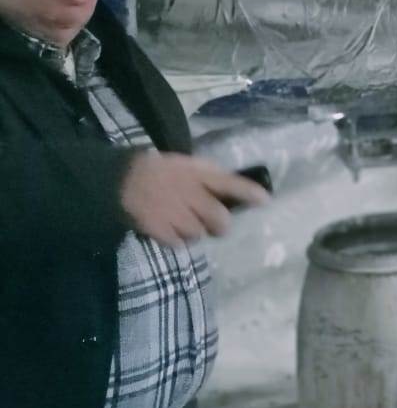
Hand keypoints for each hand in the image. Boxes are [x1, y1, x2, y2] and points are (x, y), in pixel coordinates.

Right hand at [121, 152, 270, 246]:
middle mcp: (189, 193)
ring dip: (197, 232)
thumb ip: (207, 178)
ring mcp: (173, 213)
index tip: (265, 200)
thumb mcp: (186, 165)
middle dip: (221, 225)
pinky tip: (172, 230)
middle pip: (218, 218)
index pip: (229, 182)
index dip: (248, 192)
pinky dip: (178, 240)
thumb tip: (231, 194)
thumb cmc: (158, 170)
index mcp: (197, 174)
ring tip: (186, 224)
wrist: (121, 179)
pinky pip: (178, 243)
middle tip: (218, 226)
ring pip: (199, 233)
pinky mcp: (158, 228)